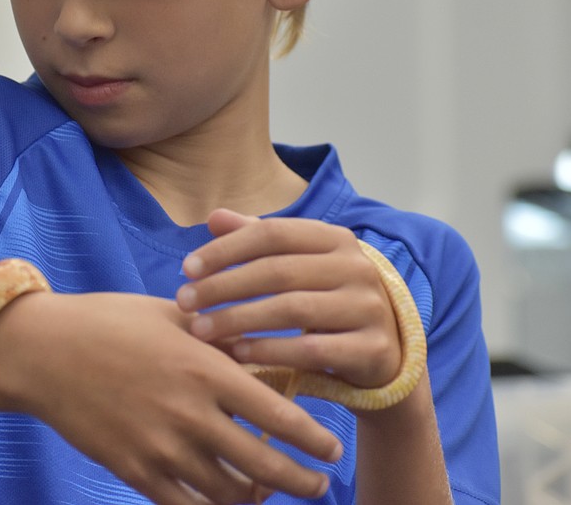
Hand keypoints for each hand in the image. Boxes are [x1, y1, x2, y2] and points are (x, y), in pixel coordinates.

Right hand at [0, 290, 341, 503]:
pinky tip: (224, 502)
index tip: (331, 449)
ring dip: (259, 499)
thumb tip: (259, 350)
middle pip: (265, 466)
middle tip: (318, 485)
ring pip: (229, 495)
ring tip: (269, 493)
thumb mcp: (170, 315)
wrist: (44, 352)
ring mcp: (161, 449)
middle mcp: (190, 414)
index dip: (314, 439)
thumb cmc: (109, 322)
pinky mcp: (134, 471)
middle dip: (302, 482)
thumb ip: (218, 336)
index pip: (279, 415)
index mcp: (205, 369)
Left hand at [176, 210, 401, 392]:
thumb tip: (214, 217)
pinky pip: (313, 350)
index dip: (226, 249)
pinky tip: (239, 352)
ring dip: (239, 319)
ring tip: (201, 329)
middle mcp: (356, 267)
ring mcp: (369, 307)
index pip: (272, 234)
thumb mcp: (298, 265)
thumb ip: (258, 240)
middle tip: (184, 302)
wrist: (386, 353)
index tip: (186, 269)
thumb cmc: (327, 301)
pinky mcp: (373, 348)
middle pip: (277, 271)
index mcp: (335, 238)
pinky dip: (272, 351)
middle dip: (224, 286)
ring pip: (293, 309)